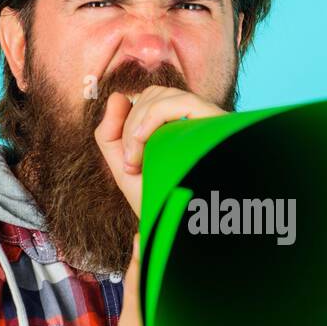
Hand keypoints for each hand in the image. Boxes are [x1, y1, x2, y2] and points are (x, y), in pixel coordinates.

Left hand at [94, 85, 226, 214]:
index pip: (147, 101)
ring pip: (161, 96)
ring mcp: (207, 120)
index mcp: (178, 128)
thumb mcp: (126, 171)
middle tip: (130, 164)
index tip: (127, 161)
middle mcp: (195, 120)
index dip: (126, 121)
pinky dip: (151, 117)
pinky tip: (142, 141)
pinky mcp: (216, 122)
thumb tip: (117, 96)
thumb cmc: (161, 204)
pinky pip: (179, 102)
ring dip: (136, 125)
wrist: (185, 230)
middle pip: (152, 95)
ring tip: (137, 161)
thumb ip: (110, 136)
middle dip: (128, 125)